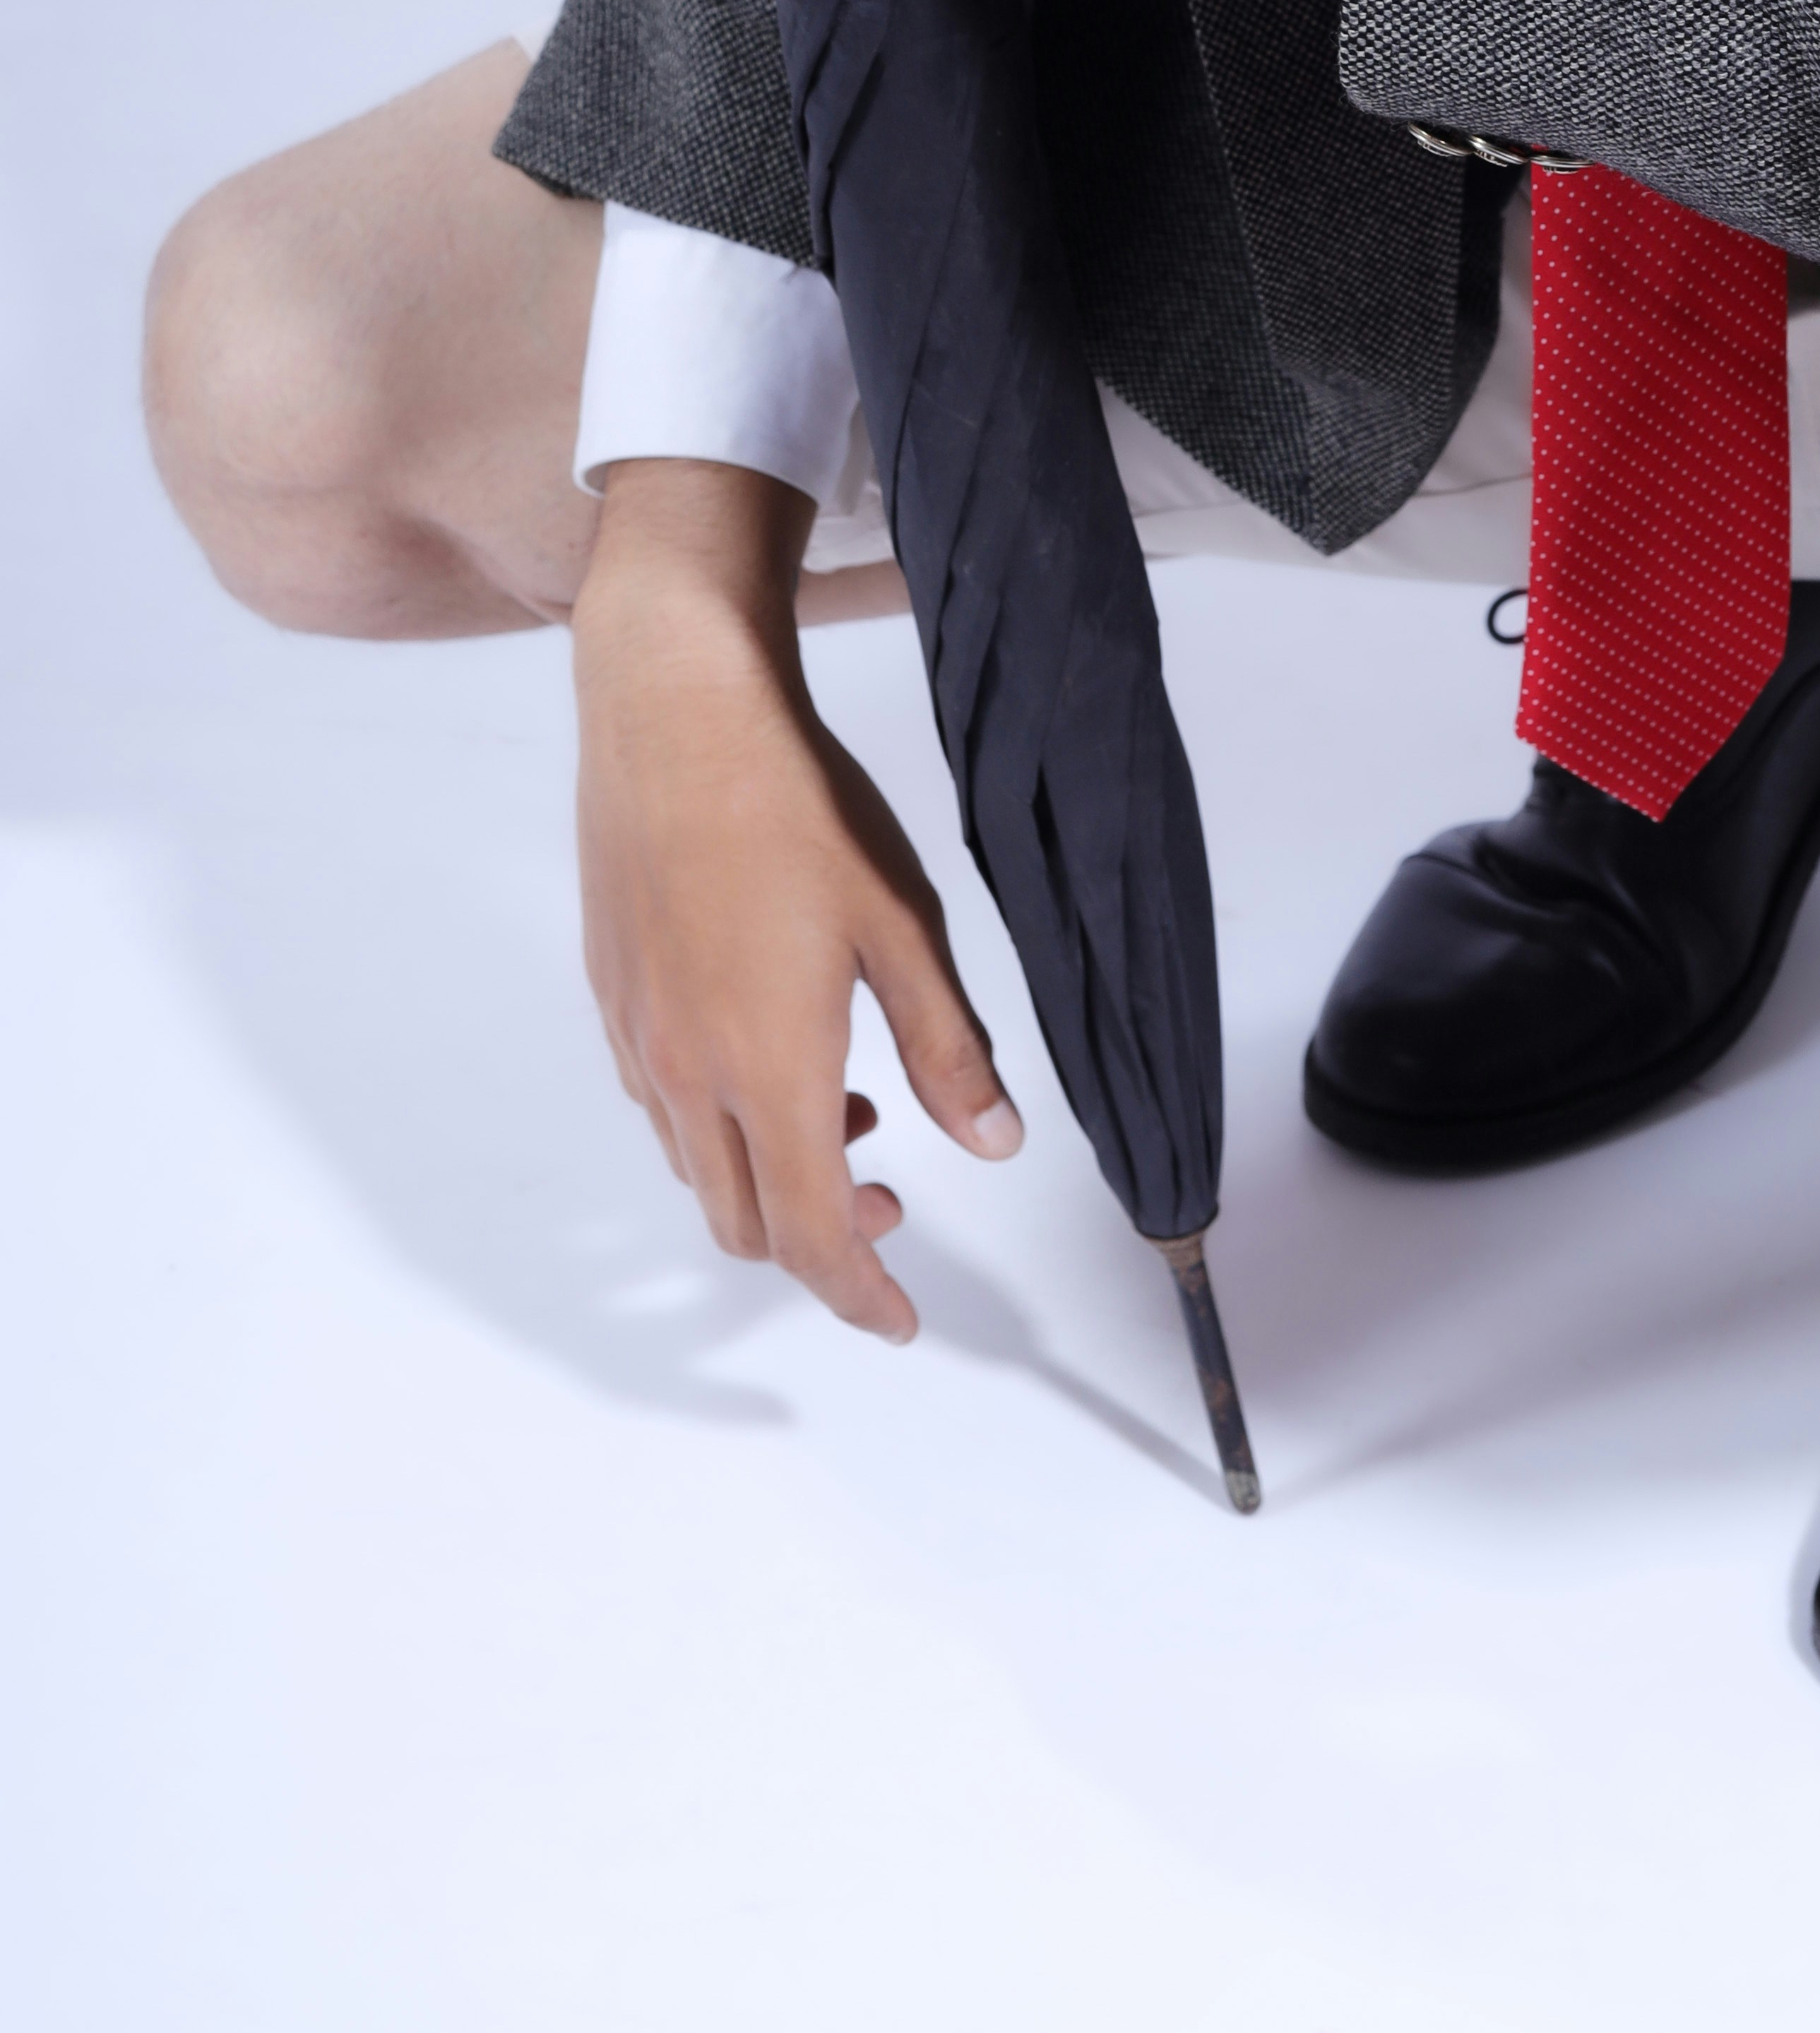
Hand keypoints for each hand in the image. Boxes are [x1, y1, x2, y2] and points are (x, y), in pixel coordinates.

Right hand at [572, 454, 1022, 1340]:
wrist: (677, 712)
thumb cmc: (797, 807)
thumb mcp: (904, 926)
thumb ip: (951, 1047)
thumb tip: (994, 1143)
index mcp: (769, 1069)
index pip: (813, 1237)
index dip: (862, 1294)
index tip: (903, 1319)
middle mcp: (686, 1072)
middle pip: (745, 1222)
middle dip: (821, 1242)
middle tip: (892, 1204)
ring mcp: (637, 1035)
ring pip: (696, 1166)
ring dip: (769, 1176)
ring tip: (847, 1108)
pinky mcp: (611, 991)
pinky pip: (660, 1102)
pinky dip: (719, 1120)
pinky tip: (768, 1051)